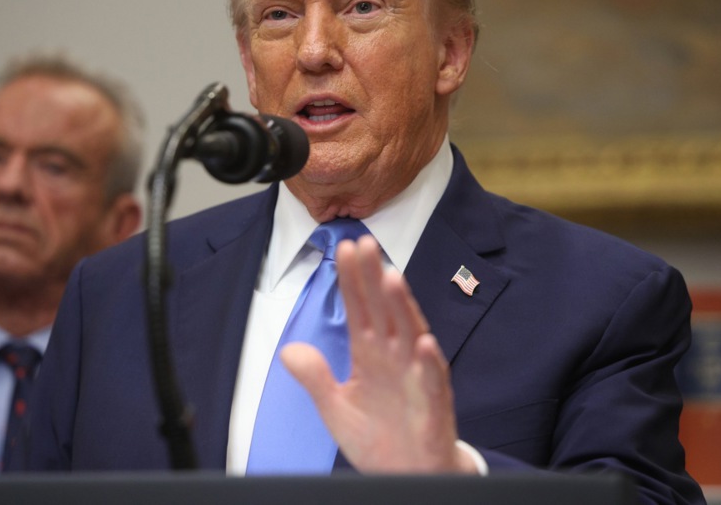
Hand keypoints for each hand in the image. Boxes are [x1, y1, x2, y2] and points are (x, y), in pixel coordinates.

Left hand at [280, 235, 477, 473]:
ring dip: (402, 307)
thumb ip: (315, 377)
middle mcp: (395, 357)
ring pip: (410, 334)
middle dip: (374, 278)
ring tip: (391, 277)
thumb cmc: (379, 438)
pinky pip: (432, 380)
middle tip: (365, 244)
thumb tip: (288, 349)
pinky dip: (428, 362)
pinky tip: (424, 342)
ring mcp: (415, 377)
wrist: (407, 477)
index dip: (351, 281)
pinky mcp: (432, 404)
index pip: (359, 309)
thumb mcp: (336, 407)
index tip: (343, 250)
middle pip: (383, 310)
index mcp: (371, 354)